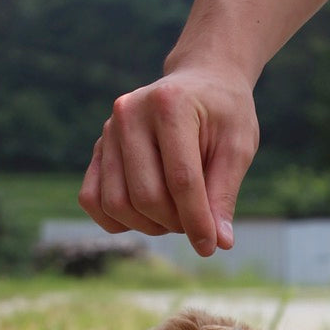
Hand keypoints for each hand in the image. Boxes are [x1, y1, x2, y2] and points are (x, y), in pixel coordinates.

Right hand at [79, 65, 258, 256]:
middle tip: (198, 221)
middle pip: (146, 196)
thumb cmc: (224, 114)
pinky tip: (147, 215)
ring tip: (176, 214)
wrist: (201, 82)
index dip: (196, 221)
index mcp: (169, 105)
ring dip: (149, 225)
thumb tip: (219, 243)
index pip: (181, 180)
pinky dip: (118, 220)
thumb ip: (224, 194)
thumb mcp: (237, 148)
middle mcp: (129, 113)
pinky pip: (92, 199)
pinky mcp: (98, 148)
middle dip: (175, 223)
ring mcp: (108, 130)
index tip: (210, 247)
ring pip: (117, 204)